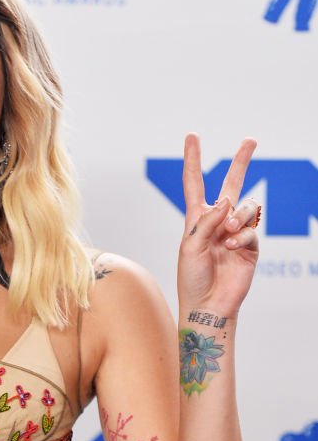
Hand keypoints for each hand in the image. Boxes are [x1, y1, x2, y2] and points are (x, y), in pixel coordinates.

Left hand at [178, 134, 259, 317]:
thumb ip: (206, 221)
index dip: (193, 160)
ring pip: (246, 207)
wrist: (208, 304)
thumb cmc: (192, 278)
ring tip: (228, 233)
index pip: (194, 184)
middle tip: (250, 140)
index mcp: (196, 219)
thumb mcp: (189, 247)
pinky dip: (241, 237)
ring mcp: (235, 232)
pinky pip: (250, 230)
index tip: (192, 136)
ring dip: (238, 216)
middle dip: (241, 162)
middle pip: (232, 184)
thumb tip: (227, 201)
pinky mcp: (250, 246)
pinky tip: (231, 248)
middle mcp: (217, 222)